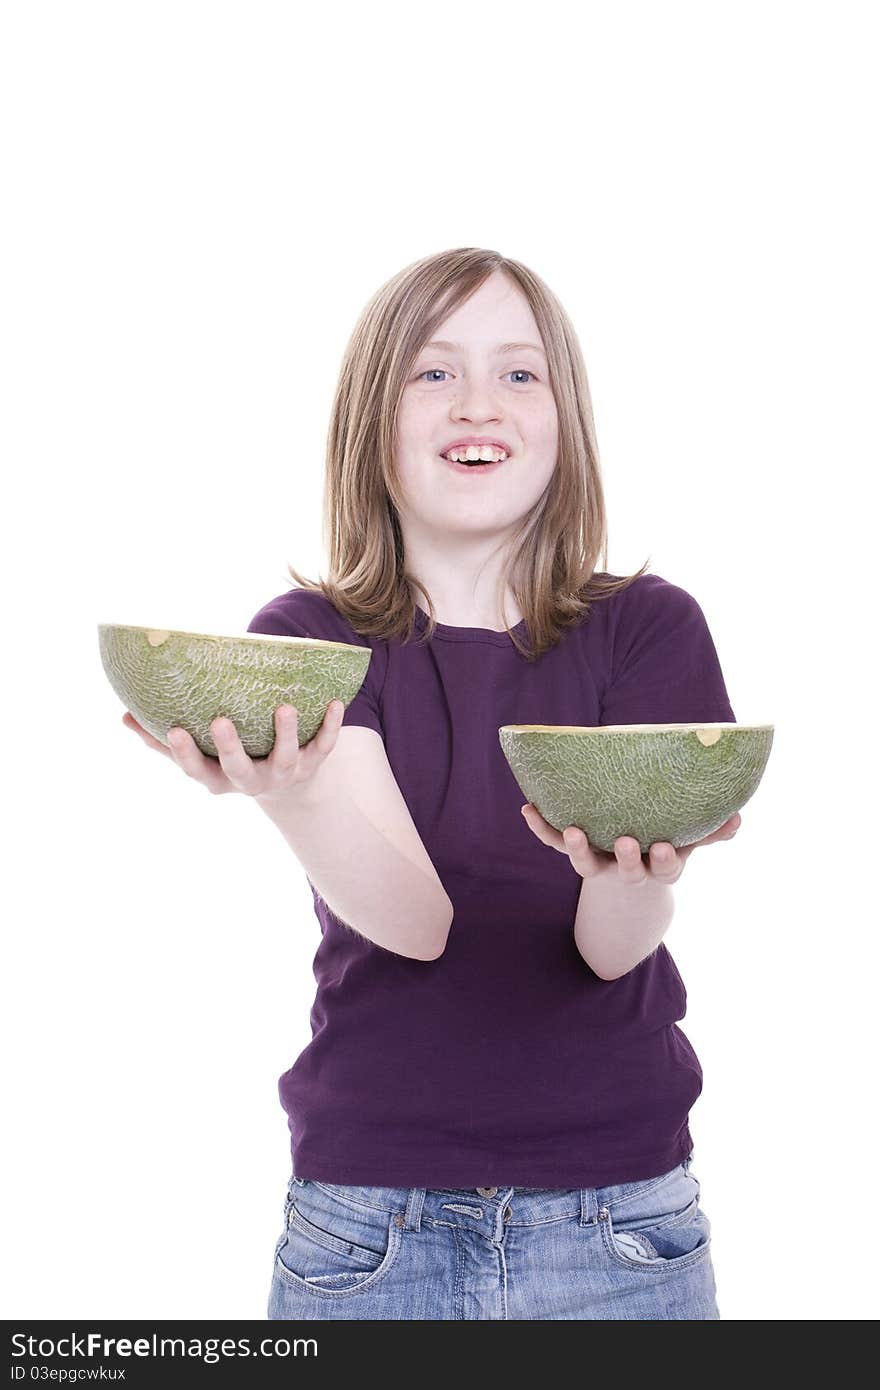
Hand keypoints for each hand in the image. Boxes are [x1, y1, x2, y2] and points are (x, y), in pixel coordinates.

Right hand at [122, 703, 344, 801]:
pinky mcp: (312, 763)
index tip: (173, 729)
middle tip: (219, 721)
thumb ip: (161, 739)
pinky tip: (335, 702)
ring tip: (284, 706)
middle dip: (229, 747)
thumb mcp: (200, 755)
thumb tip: (122, 715)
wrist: (290, 789)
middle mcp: (250, 780)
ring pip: (284, 757)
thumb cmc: (232, 759)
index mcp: (218, 778)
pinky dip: (330, 726)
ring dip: (284, 733)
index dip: (183, 753)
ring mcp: (283, 773)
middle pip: (237, 769)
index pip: (195, 769)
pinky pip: (323, 746)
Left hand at [520, 804, 740, 883]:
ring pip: (586, 864)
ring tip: (571, 829)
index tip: (661, 846)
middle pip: (626, 872)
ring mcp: (600, 865)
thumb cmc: (665, 847)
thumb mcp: (689, 843)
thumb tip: (738, 816)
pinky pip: (556, 845)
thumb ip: (711, 832)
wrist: (631, 879)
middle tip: (626, 842)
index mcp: (659, 867)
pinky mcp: (577, 855)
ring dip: (578, 849)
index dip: (662, 860)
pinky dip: (542, 829)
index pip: (664, 868)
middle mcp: (628, 871)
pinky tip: (527, 809)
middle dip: (626, 859)